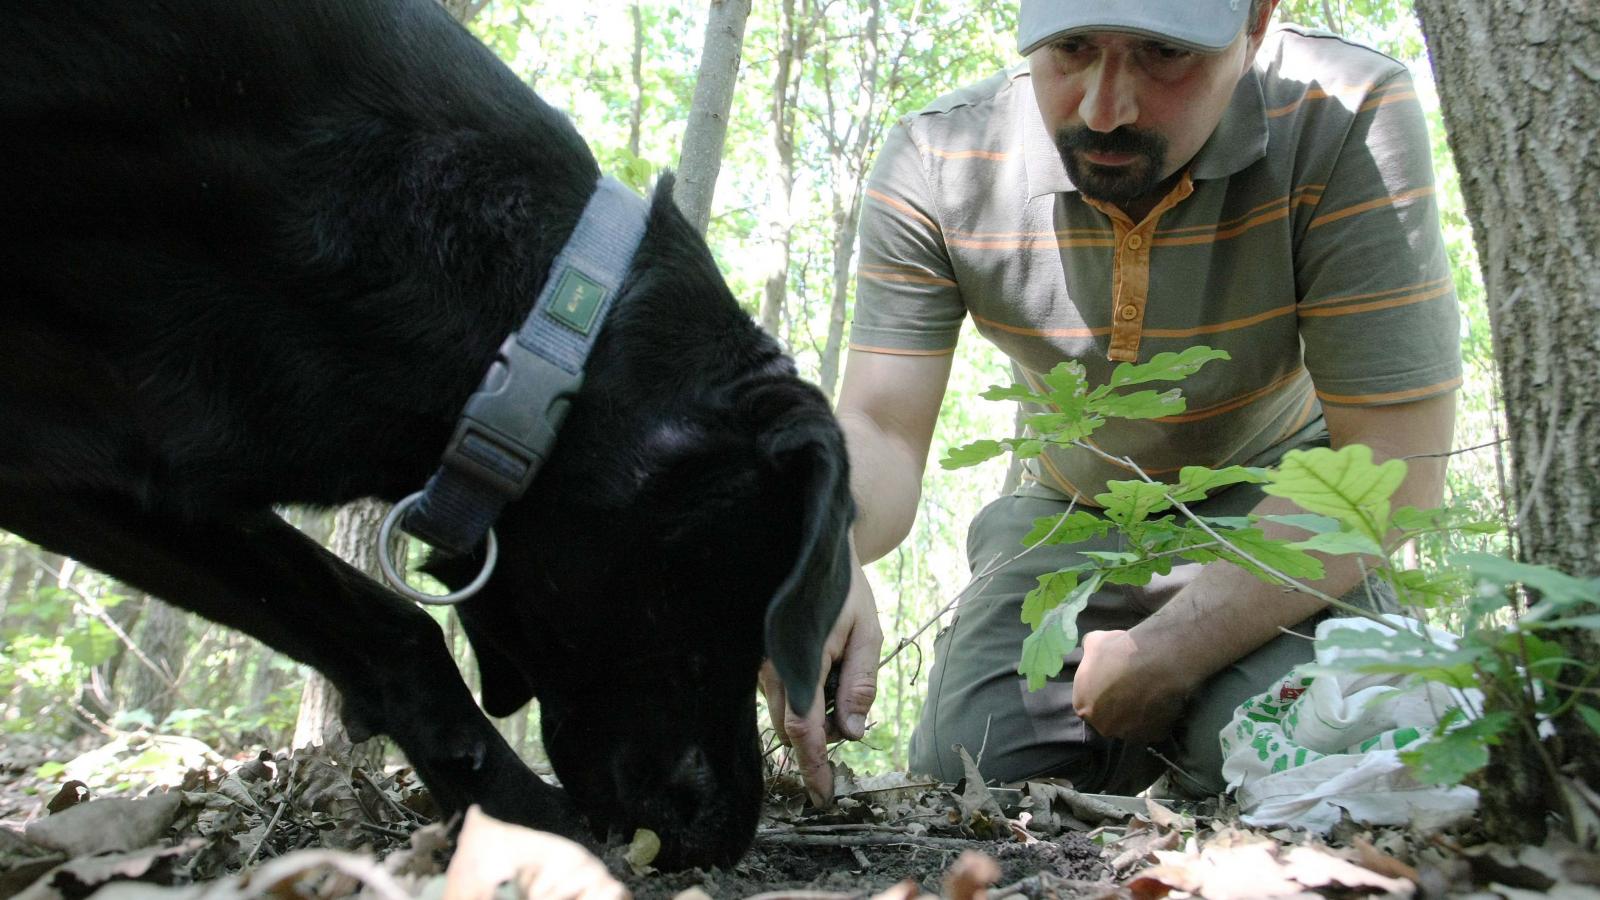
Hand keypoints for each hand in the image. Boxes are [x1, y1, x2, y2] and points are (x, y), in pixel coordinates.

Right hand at [758, 561, 881, 806]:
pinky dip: (800, 700)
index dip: (814, 766)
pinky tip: (820, 676)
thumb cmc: (844, 589)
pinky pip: (778, 695)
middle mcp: (772, 666)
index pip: (804, 729)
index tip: (824, 796)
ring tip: (837, 685)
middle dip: (818, 742)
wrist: (811, 549)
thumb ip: (860, 683)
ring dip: (811, 718)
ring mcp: (761, 663)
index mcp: (801, 660)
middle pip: (791, 728)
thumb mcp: (866, 633)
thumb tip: (852, 733)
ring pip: (784, 713)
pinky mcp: (759, 660)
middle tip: (847, 726)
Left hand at [1073, 629, 1187, 743]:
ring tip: (1147, 690)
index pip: (1088, 702)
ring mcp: (1128, 733)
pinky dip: (1157, 715)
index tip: (1112, 679)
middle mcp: (1102, 726)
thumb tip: (1090, 650)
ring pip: (1131, 724)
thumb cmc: (1117, 652)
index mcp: (1083, 707)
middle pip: (1108, 717)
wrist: (1152, 661)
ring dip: (1137, 712)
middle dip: (1117, 704)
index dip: (1100, 690)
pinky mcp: (1153, 734)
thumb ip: (1089, 651)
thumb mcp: (1094, 642)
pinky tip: (1160, 698)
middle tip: (1130, 685)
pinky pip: (1153, 726)